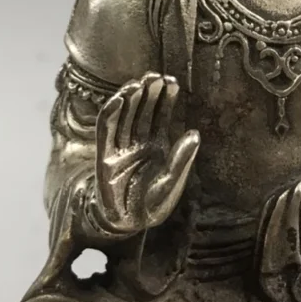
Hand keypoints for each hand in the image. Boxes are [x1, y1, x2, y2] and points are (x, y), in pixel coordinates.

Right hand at [89, 72, 199, 237]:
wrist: (128, 225)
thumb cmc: (151, 206)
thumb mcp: (172, 182)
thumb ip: (182, 159)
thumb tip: (195, 132)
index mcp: (156, 146)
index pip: (160, 116)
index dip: (166, 99)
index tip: (172, 82)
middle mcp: (138, 143)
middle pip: (142, 112)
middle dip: (149, 93)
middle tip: (156, 76)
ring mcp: (121, 148)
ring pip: (124, 117)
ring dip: (130, 99)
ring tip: (139, 82)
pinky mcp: (105, 157)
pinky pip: (106, 131)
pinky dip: (111, 114)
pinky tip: (119, 99)